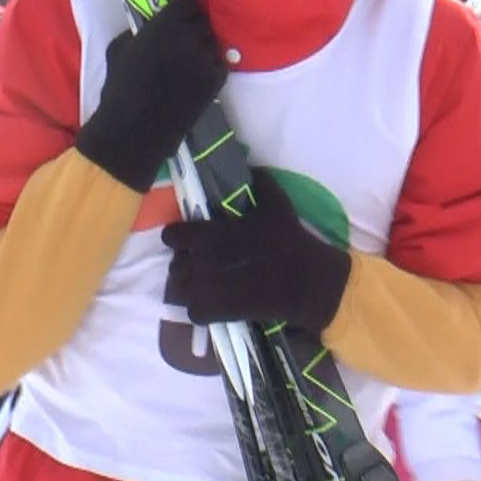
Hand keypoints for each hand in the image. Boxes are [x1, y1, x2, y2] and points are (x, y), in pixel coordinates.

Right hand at [74, 0, 226, 191]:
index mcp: (164, 25)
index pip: (190, 0)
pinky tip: (195, 75)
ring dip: (203, 46)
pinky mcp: (216, 81)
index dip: (184, 8)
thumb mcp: (120, 48)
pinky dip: (211, 65)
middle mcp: (189, 38)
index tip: (178, 15)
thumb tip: (155, 23)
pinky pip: (220, 62)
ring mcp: (205, 60)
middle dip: (193, 26)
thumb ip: (142, 30)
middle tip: (183, 38)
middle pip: (203, 19)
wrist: (134, 130)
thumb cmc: (120, 88)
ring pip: (213, 41)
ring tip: (188, 60)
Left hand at [164, 169, 352, 332]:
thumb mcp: (276, 203)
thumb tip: (248, 166)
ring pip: (179, 291)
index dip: (177, 236)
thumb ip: (257, 182)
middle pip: (175, 265)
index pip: (172, 236)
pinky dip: (198, 309)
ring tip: (201, 283)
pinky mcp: (221, 314)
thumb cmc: (289, 240)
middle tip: (198, 260)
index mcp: (213, 235)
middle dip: (183, 262)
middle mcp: (204, 263)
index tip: (186, 236)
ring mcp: (210, 291)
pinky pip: (193, 314)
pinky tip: (211, 302)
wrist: (307, 281)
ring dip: (187, 286)